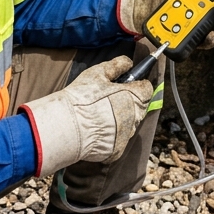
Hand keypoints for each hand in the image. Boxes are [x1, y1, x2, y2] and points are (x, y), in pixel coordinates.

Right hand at [20, 56, 153, 176]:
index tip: (127, 83)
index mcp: (134, 97)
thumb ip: (117, 65)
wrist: (67, 126)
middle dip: (128, 102)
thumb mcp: (98, 73)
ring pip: (128, 124)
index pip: (147, 89)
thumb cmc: (83, 97)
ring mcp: (126, 136)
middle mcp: (135, 118)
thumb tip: (128, 62)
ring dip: (119, 119)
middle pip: (138, 107)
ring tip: (99, 114)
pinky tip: (96, 128)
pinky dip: (110, 135)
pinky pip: (117, 140)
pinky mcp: (117, 150)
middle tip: (108, 99)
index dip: (137, 84)